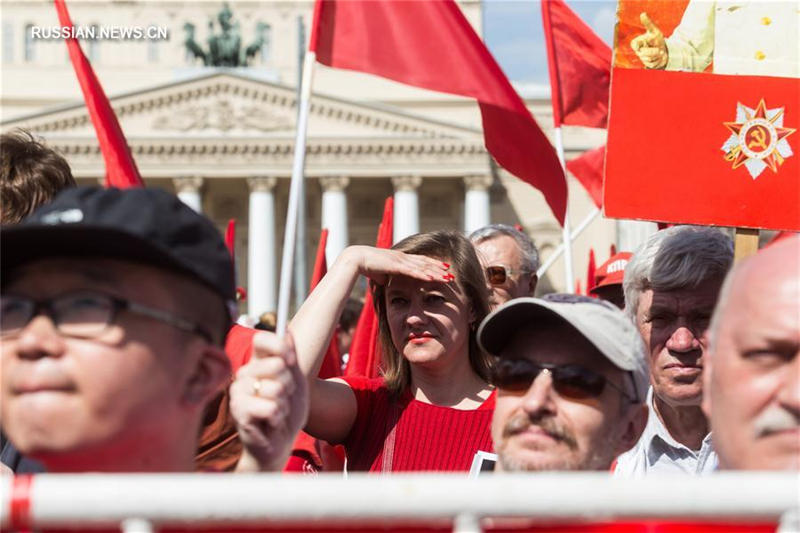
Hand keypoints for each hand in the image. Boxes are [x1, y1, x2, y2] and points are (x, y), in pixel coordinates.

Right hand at [231, 331, 308, 471]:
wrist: (279, 444)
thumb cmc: (286, 412)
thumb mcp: (296, 381)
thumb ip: (291, 357)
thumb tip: (287, 331)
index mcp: (257, 363)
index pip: (261, 339)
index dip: (279, 346)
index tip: (292, 360)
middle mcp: (244, 374)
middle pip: (276, 364)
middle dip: (289, 385)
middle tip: (283, 397)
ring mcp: (239, 392)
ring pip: (275, 388)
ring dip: (284, 404)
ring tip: (276, 411)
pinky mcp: (239, 411)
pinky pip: (270, 407)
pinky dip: (278, 417)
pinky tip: (271, 422)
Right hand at [342, 245, 451, 285]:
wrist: (356, 259)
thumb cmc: (367, 266)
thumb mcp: (381, 274)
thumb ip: (387, 277)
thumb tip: (387, 284)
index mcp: (401, 259)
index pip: (421, 261)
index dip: (434, 265)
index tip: (444, 270)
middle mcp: (404, 257)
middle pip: (426, 263)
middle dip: (440, 269)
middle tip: (452, 275)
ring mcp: (401, 260)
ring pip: (423, 266)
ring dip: (436, 272)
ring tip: (447, 277)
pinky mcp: (396, 265)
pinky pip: (413, 271)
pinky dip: (424, 274)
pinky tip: (433, 278)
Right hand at [630, 12, 667, 68]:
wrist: (664, 49)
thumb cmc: (657, 39)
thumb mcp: (654, 31)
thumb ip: (648, 24)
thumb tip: (643, 14)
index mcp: (637, 43)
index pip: (635, 45)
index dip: (638, 46)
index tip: (641, 46)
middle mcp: (638, 51)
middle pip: (644, 53)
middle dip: (654, 52)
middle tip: (660, 50)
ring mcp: (642, 59)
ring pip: (649, 59)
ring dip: (658, 56)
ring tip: (660, 52)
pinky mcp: (647, 64)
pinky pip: (653, 64)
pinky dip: (659, 60)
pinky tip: (660, 57)